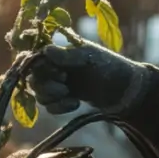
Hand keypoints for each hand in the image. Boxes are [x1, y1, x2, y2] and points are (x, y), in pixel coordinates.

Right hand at [30, 40, 150, 115]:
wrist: (125, 91)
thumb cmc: (110, 67)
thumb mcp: (90, 58)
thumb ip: (67, 56)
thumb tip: (45, 50)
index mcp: (60, 50)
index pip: (34, 57)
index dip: (40, 67)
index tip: (59, 72)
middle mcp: (55, 66)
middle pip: (33, 77)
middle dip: (45, 85)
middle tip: (64, 86)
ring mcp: (58, 82)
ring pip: (38, 93)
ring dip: (50, 97)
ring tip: (69, 95)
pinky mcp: (63, 99)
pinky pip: (49, 106)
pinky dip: (59, 107)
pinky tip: (75, 104)